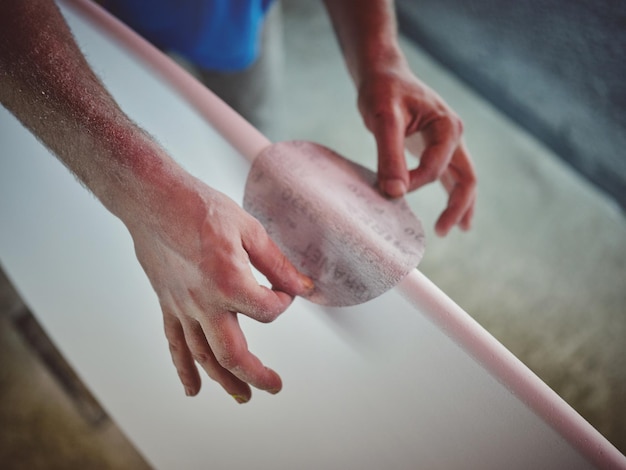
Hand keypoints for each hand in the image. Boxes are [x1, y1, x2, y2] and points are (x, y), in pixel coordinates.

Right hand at [126, 176, 313, 402]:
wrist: (154, 199)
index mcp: (230, 281)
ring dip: (225, 380)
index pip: (269, 311)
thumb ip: (277, 263)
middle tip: (274, 386)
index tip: (285, 293)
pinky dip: (184, 369)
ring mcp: (183, 307)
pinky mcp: (168, 305)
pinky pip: (175, 344)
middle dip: (257, 375)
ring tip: (243, 397)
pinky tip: (192, 389)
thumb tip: (302, 286)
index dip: (283, 303)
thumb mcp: (249, 229)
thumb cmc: (199, 208)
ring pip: (204, 356)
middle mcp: (205, 302)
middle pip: (234, 354)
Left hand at [357, 60, 476, 235]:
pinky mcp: (437, 147)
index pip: (435, 167)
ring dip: (459, 204)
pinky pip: (450, 175)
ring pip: (462, 179)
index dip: (413, 182)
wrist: (382, 73)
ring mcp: (448, 142)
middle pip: (467, 178)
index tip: (388, 189)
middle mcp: (454, 135)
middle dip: (457, 207)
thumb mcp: (383, 119)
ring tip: (453, 229)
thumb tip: (394, 193)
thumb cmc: (383, 91)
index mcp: (447, 126)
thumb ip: (388, 155)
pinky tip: (451, 214)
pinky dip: (451, 194)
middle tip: (442, 232)